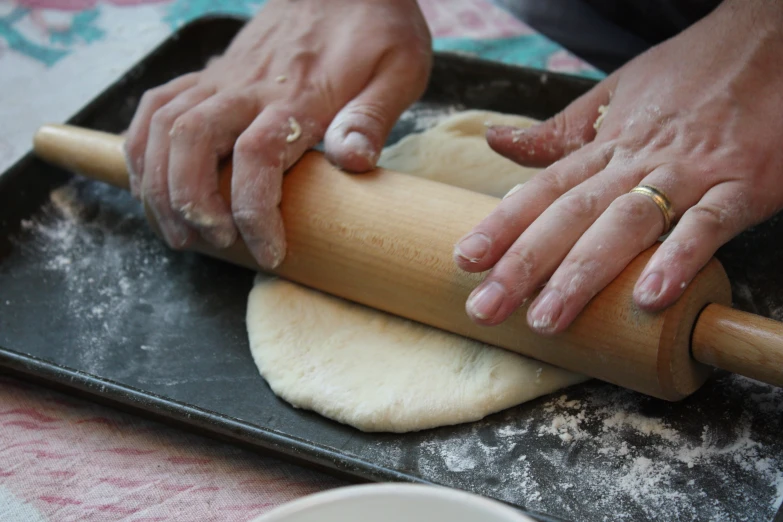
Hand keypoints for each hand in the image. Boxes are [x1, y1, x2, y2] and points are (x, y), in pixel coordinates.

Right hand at [124, 0, 430, 267]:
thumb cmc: (376, 29)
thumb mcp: (398, 70)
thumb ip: (372, 117)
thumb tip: (353, 161)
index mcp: (299, 95)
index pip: (258, 157)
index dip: (255, 213)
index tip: (270, 252)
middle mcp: (249, 87)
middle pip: (192, 141)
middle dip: (189, 202)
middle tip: (211, 242)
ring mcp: (223, 79)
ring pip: (163, 126)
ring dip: (158, 183)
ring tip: (178, 229)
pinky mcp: (211, 74)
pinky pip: (157, 105)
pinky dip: (142, 147)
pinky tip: (151, 182)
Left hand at [455, 0, 782, 333]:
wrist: (770, 39)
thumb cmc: (690, 74)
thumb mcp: (613, 96)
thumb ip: (556, 132)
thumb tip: (496, 141)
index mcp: (605, 146)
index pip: (542, 190)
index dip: (501, 226)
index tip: (465, 261)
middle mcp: (636, 162)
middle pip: (569, 216)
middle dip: (523, 265)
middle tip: (485, 308)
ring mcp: (688, 173)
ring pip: (626, 225)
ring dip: (583, 273)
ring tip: (548, 318)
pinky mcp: (742, 184)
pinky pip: (709, 225)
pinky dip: (680, 258)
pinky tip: (650, 297)